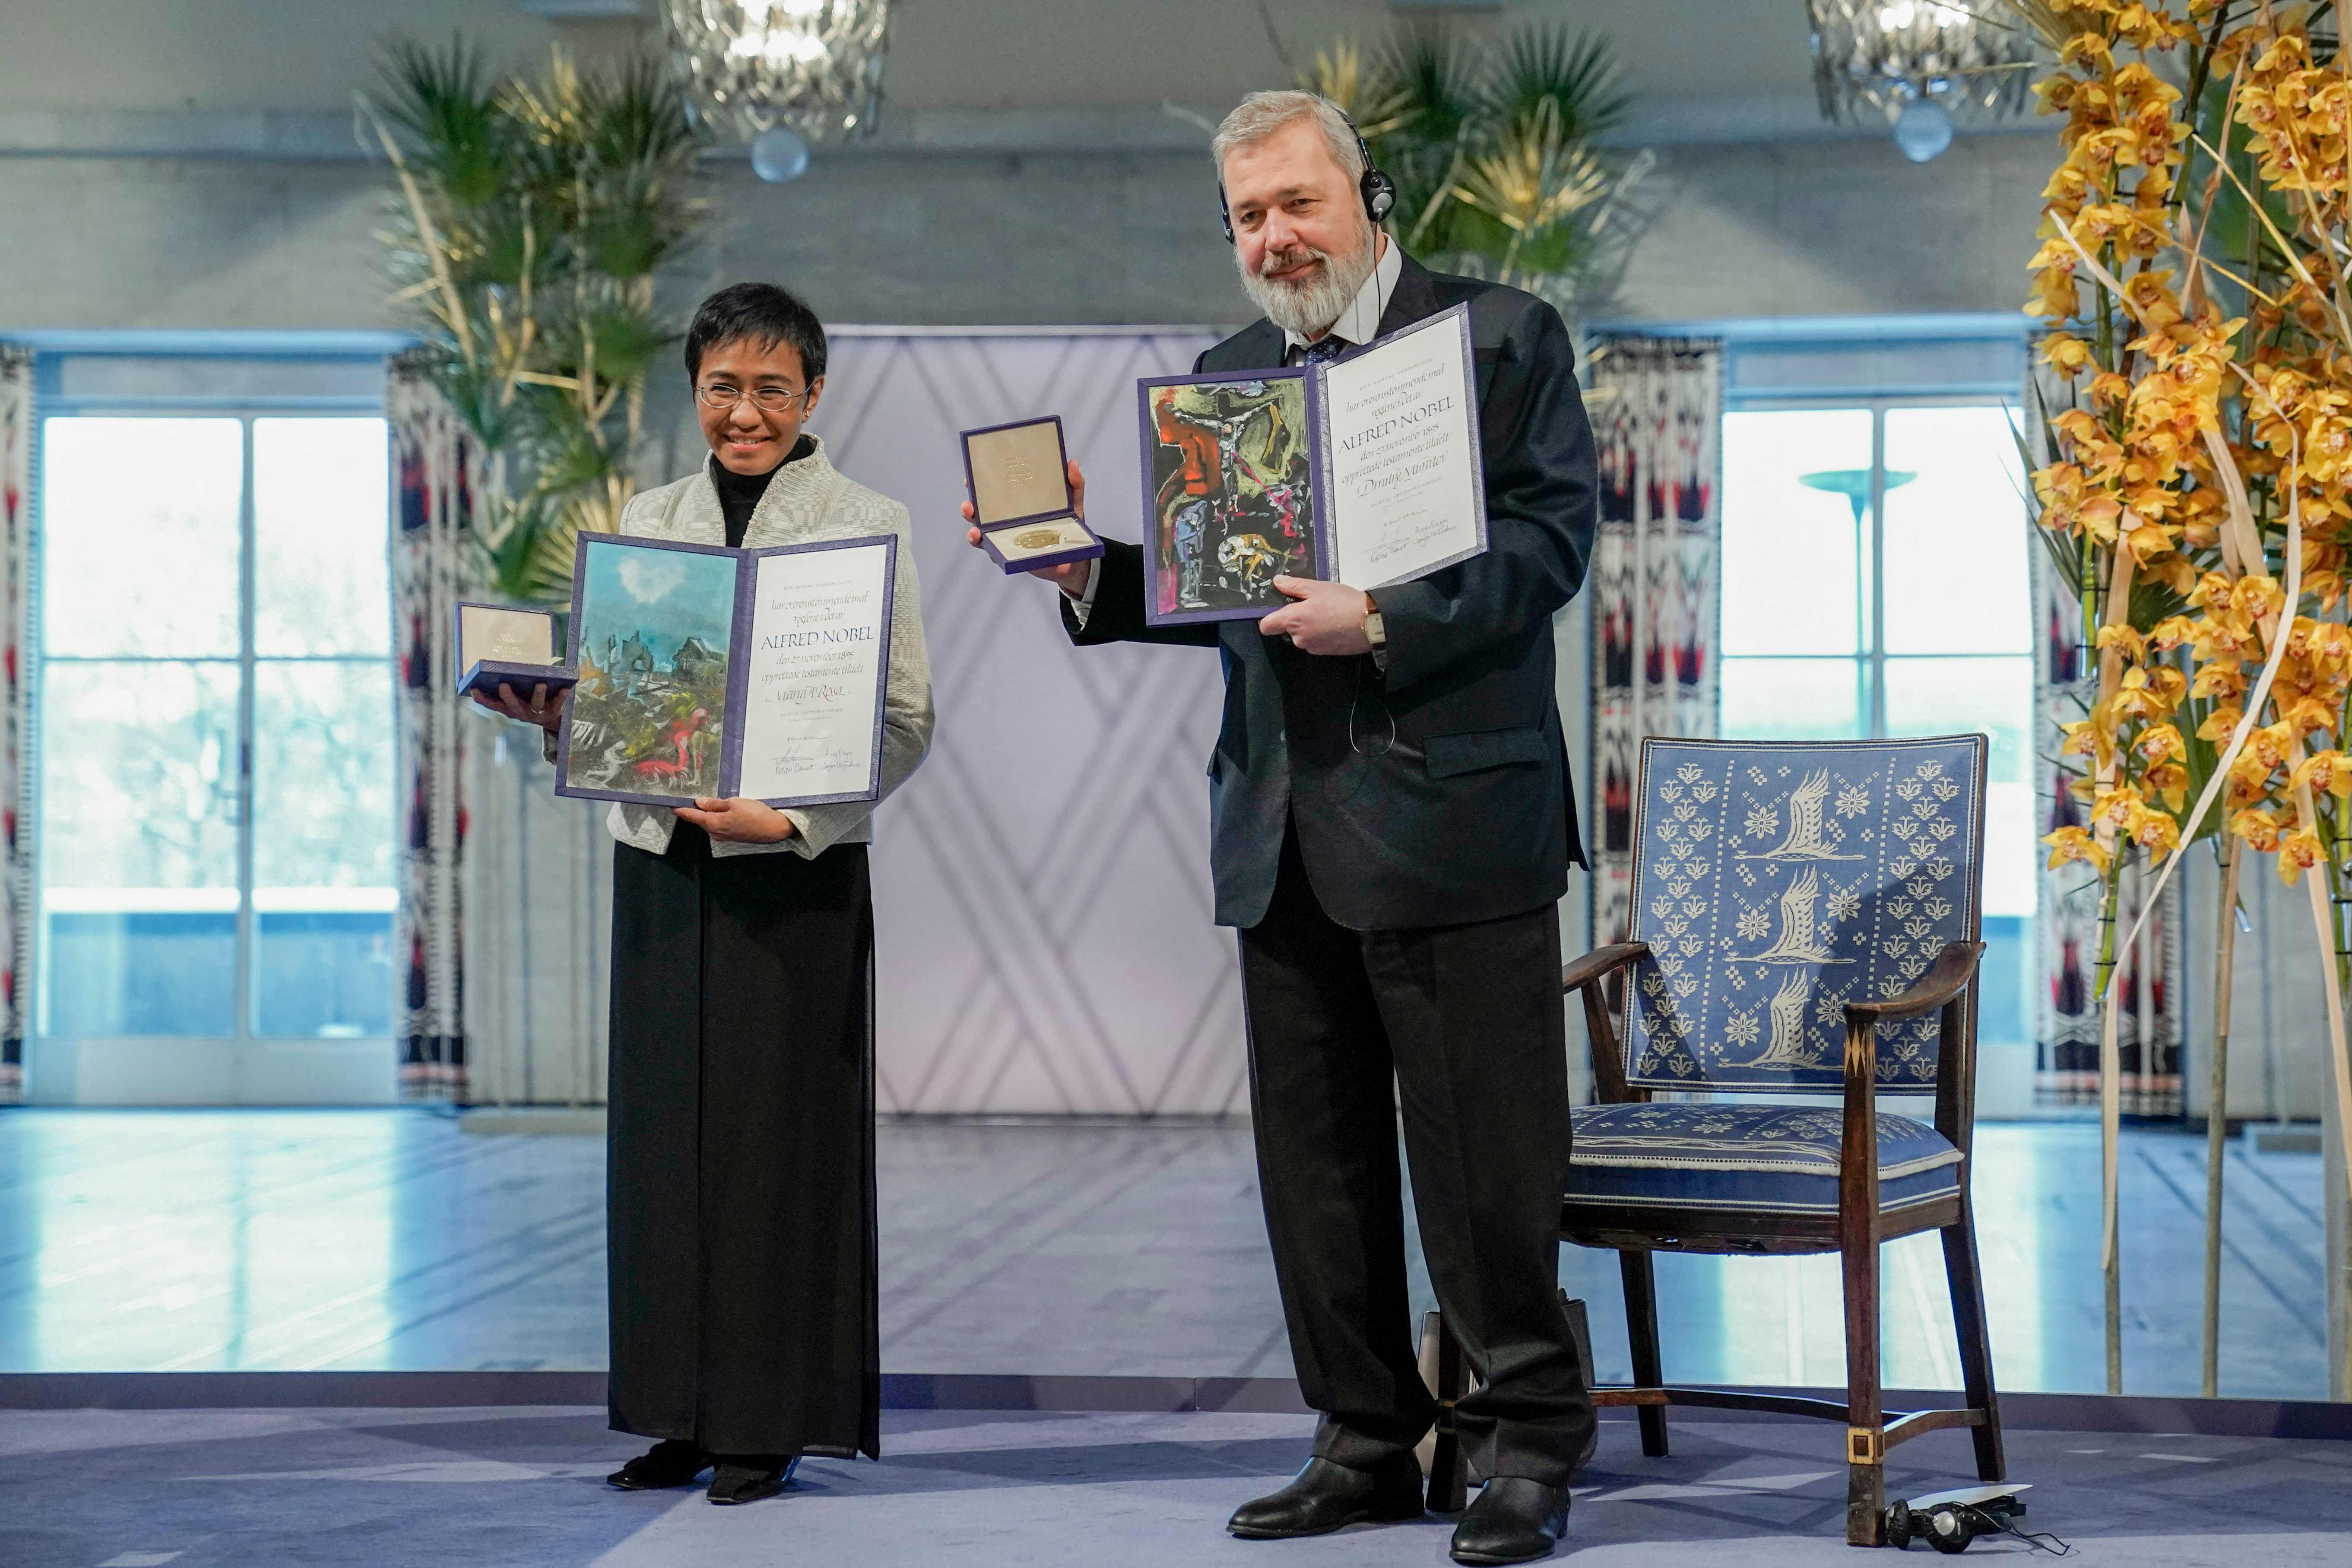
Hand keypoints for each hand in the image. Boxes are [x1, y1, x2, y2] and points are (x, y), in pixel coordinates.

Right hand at [472, 681, 566, 733]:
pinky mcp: (553, 711)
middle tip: (503, 685)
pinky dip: (561, 696)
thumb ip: (506, 689)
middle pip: (513, 705)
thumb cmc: (528, 702)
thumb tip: (494, 668)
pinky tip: (565, 688)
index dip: (483, 699)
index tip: (474, 689)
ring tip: (540, 684)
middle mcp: (522, 712)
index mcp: (510, 709)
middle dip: (508, 696)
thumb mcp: (516, 698)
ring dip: (537, 695)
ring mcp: (538, 713)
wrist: (551, 719)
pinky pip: (557, 703)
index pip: (494, 705)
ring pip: (536, 705)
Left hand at [674, 797, 797, 843]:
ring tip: (706, 801)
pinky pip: (719, 825)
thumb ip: (715, 804)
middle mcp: (715, 832)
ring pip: (710, 822)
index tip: (671, 805)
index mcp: (712, 823)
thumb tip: (699, 802)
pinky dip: (716, 818)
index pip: (691, 816)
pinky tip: (721, 810)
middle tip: (690, 797)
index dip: (681, 810)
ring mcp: (724, 836)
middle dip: (695, 810)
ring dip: (707, 813)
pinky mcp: (732, 836)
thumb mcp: (733, 803)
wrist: (774, 829)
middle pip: (700, 820)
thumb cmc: (754, 813)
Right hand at [964, 459, 1093, 598]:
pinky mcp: (1011, 555)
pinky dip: (989, 551)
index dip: (978, 484)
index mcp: (1016, 503)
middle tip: (968, 504)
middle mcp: (1005, 520)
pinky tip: (989, 548)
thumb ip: (1074, 484)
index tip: (970, 478)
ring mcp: (1005, 538)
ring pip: (981, 534)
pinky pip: (994, 554)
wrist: (1074, 555)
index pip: (992, 491)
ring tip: (975, 531)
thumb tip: (1073, 463)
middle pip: (980, 513)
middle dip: (969, 508)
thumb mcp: (1073, 501)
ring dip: (973, 532)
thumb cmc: (1069, 524)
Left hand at [1258, 577, 1373, 655]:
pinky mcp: (1325, 652)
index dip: (1270, 617)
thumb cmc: (1343, 602)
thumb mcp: (1317, 588)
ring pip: (1302, 635)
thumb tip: (1277, 582)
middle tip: (1314, 604)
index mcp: (1293, 621)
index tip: (1280, 608)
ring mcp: (1312, 647)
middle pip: (1287, 629)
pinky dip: (1320, 633)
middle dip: (1296, 618)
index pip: (1266, 626)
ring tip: (1327, 613)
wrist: (1371, 623)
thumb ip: (1294, 585)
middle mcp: (1299, 638)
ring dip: (1309, 626)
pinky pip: (1315, 641)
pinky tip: (1334, 624)